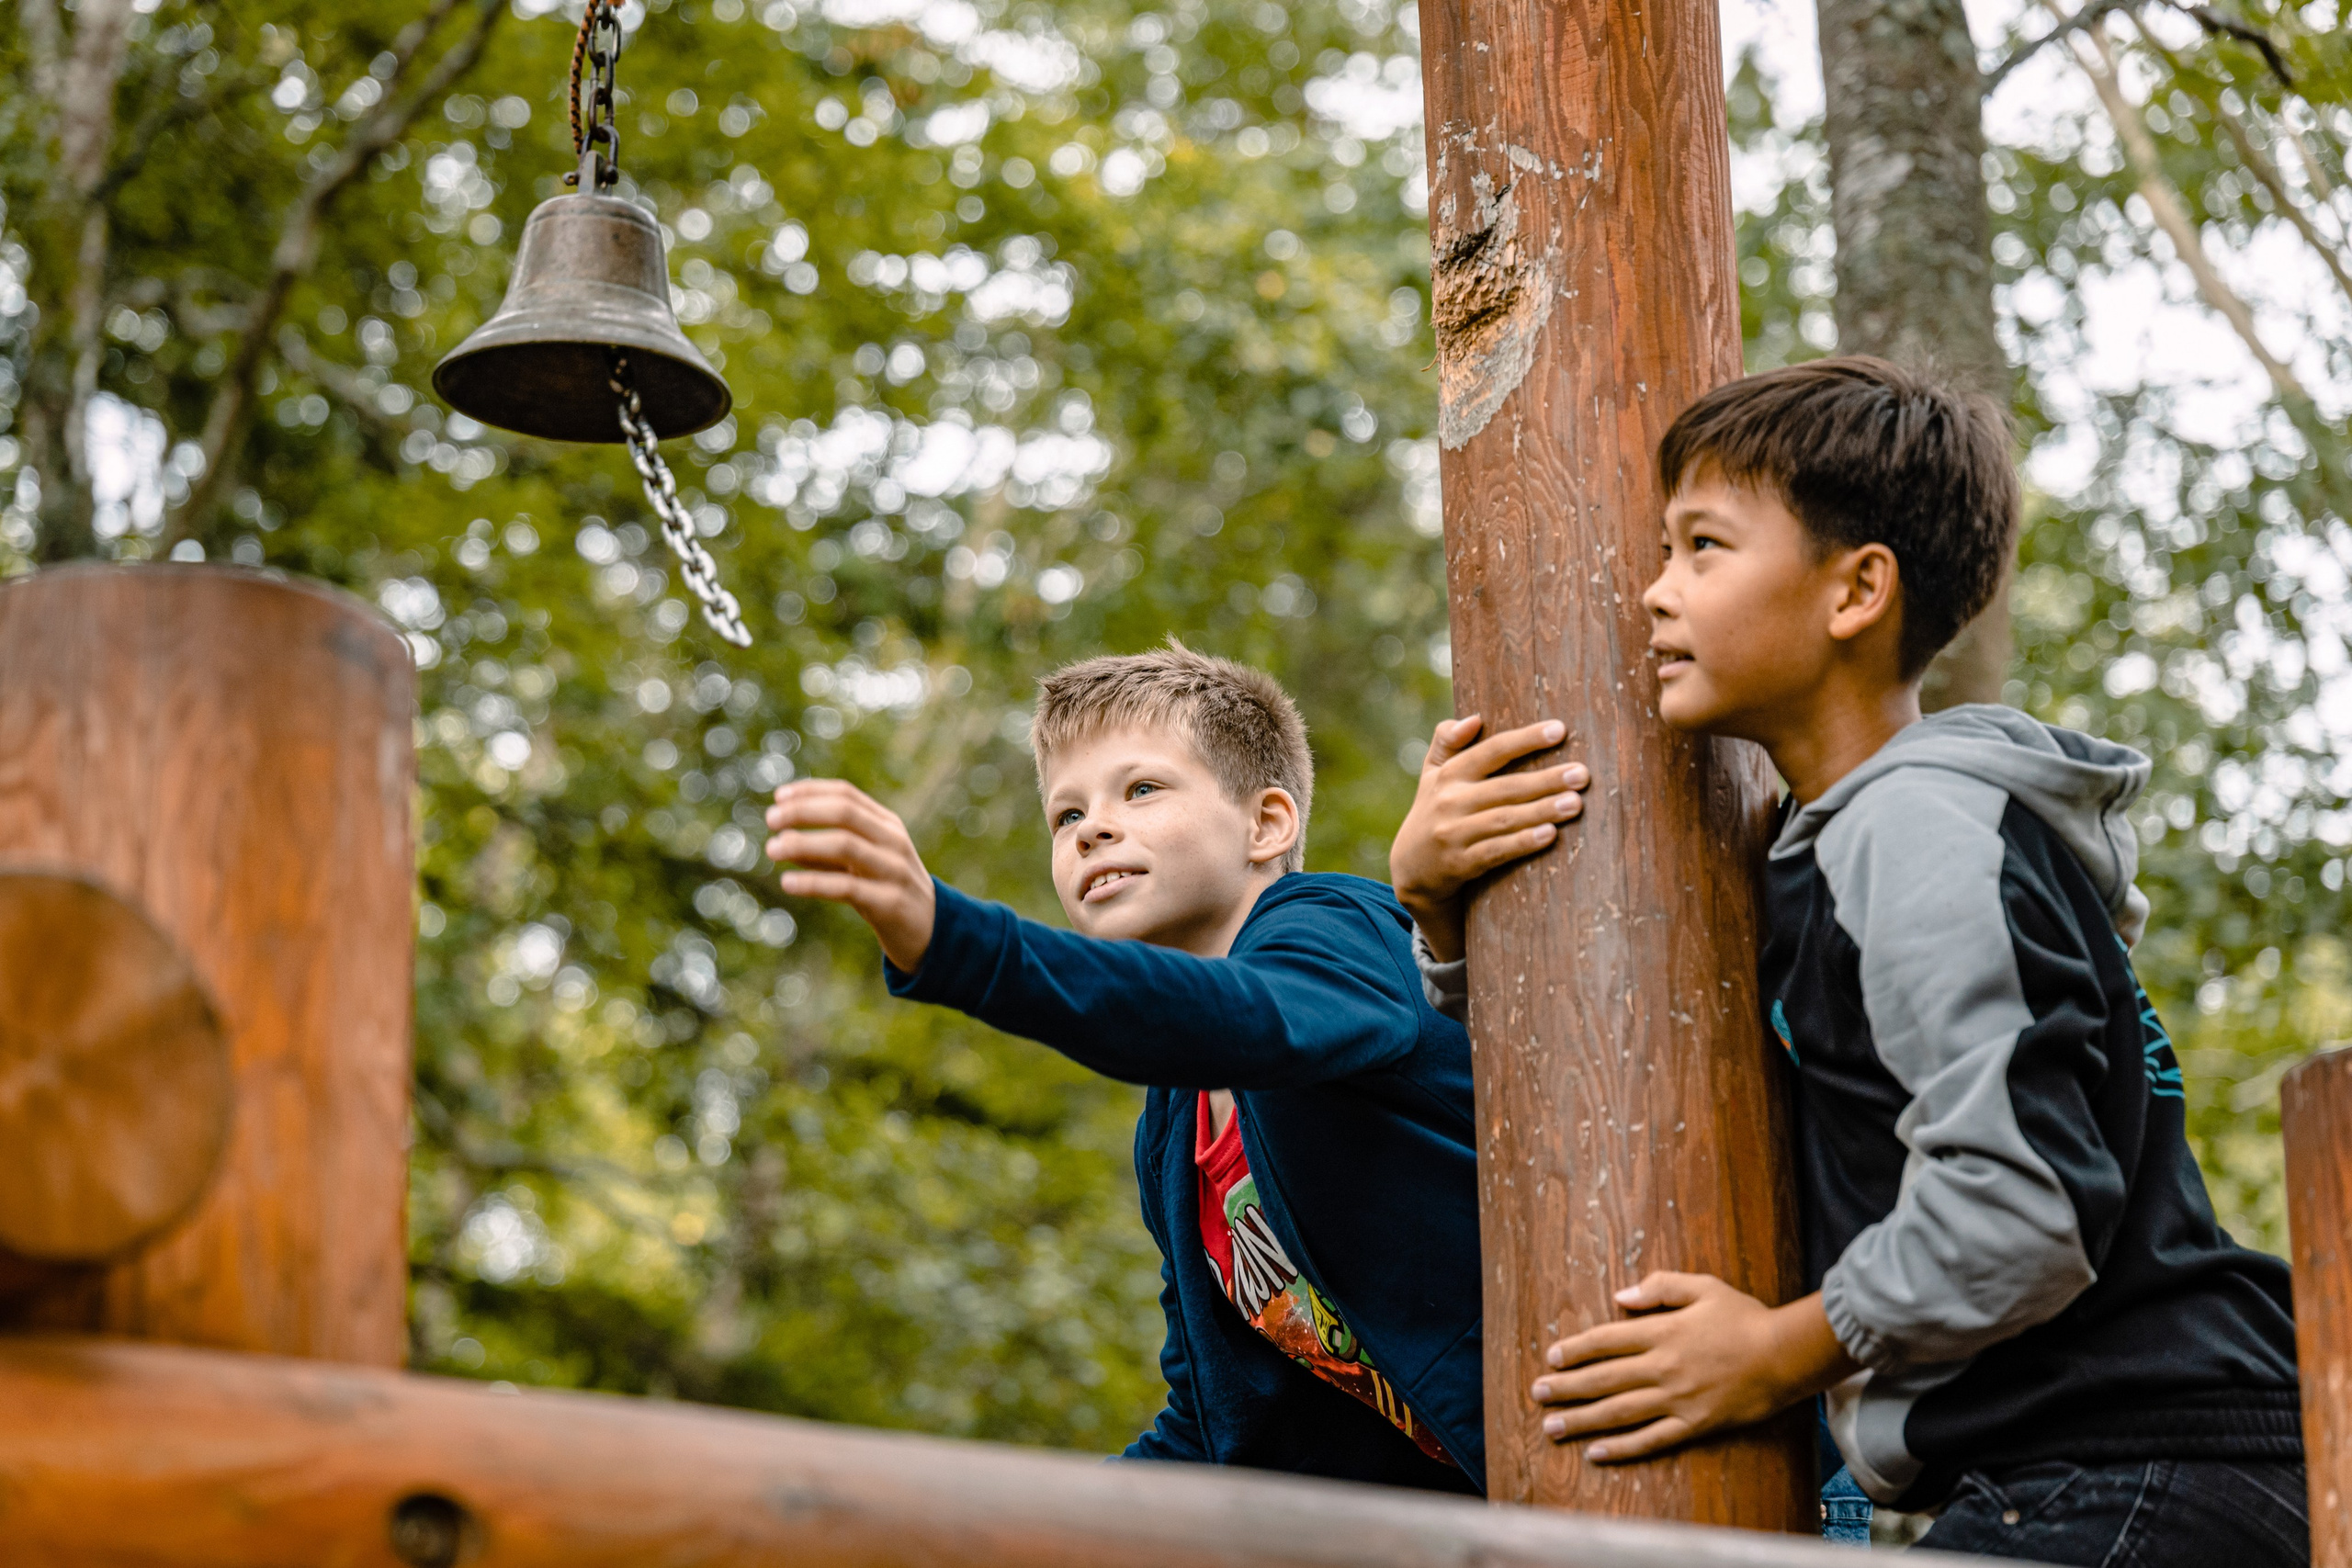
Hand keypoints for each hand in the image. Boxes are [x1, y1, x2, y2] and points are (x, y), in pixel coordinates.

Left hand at [764, 780, 936, 971]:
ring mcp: (894, 870)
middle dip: (803, 811)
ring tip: (772, 849)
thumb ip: (826, 853)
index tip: (778, 797)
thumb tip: (782, 840)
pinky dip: (813, 883)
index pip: (846, 794)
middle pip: (845, 813)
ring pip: (845, 845)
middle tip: (770, 819)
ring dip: (804, 844)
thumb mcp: (860, 865)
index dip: (810, 791)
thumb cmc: (886, 890)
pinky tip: (787, 883)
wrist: (931, 931)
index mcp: (887, 825)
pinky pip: (847, 887)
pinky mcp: (889, 903)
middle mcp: (893, 841)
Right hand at [1389, 715, 1587, 962]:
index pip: (1492, 751)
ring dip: (1541, 811)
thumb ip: (1447, 741)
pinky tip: (1550, 835)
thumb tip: (1474, 718)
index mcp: (1448, 775)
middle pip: (1505, 787)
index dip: (1525, 740)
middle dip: (1546, 780)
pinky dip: (1522, 843)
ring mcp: (1453, 834)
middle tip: (1582, 774)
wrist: (1411, 869)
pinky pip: (1496, 852)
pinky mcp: (1460, 864)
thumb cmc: (1434, 811)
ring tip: (1576, 804)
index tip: (1560, 729)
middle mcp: (1449, 802)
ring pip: (1504, 820)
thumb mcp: (1432, 774)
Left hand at [1530, 1276, 1858, 1463]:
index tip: (1551, 1357)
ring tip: (1553, 1427)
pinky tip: (1596, 1453)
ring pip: (1619, 1413)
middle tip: (1537, 1394)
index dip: (1575, 1350)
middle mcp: (1662, 1367)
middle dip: (1566, 1388)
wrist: (1785, 1355)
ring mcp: (1676, 1399)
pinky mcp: (1694, 1425)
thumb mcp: (1703, 1287)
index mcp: (1661, 1332)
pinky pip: (1651, 1440)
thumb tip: (1620, 1296)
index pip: (1605, 1341)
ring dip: (1582, 1420)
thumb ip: (1660, 1287)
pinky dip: (1621, 1448)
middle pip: (1603, 1379)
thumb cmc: (1745, 1317)